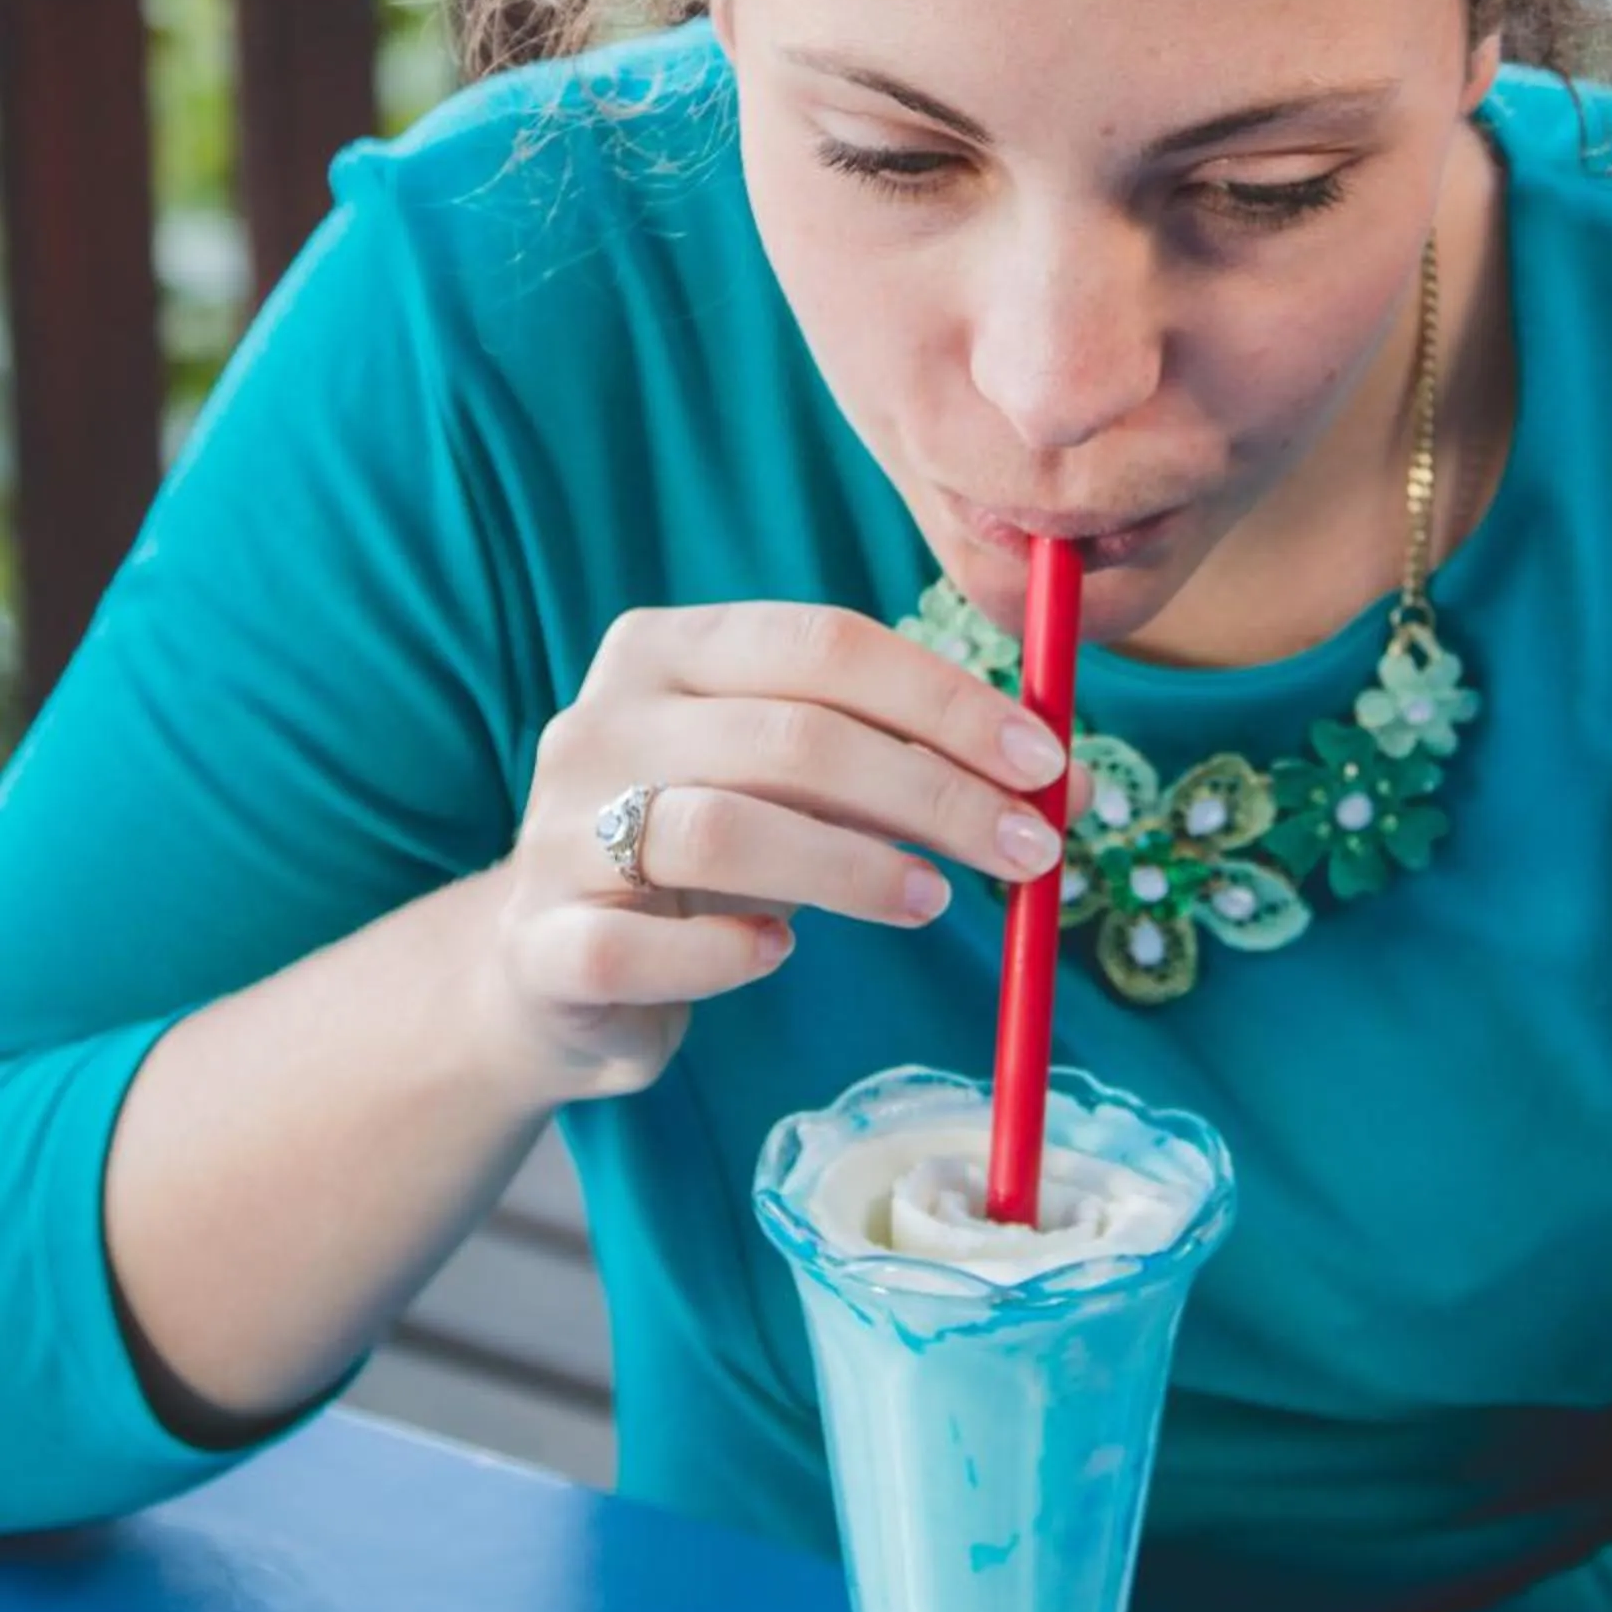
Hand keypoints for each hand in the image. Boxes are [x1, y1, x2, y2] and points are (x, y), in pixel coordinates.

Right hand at [486, 602, 1084, 1105]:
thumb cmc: (711, 855)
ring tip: (932, 902)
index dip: (946, 700)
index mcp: (668, 650)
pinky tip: (777, 954)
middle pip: (791, 736)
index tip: (1046, 761)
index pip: (824, 643)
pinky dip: (725, 954)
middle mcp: (601, 722)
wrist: (550, 968)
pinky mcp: (540, 945)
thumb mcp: (805, 791)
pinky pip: (638, 947)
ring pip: (719, 830)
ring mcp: (556, 831)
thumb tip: (1071, 783)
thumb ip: (914, 768)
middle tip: (1031, 851)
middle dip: (933, 791)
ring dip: (852, 868)